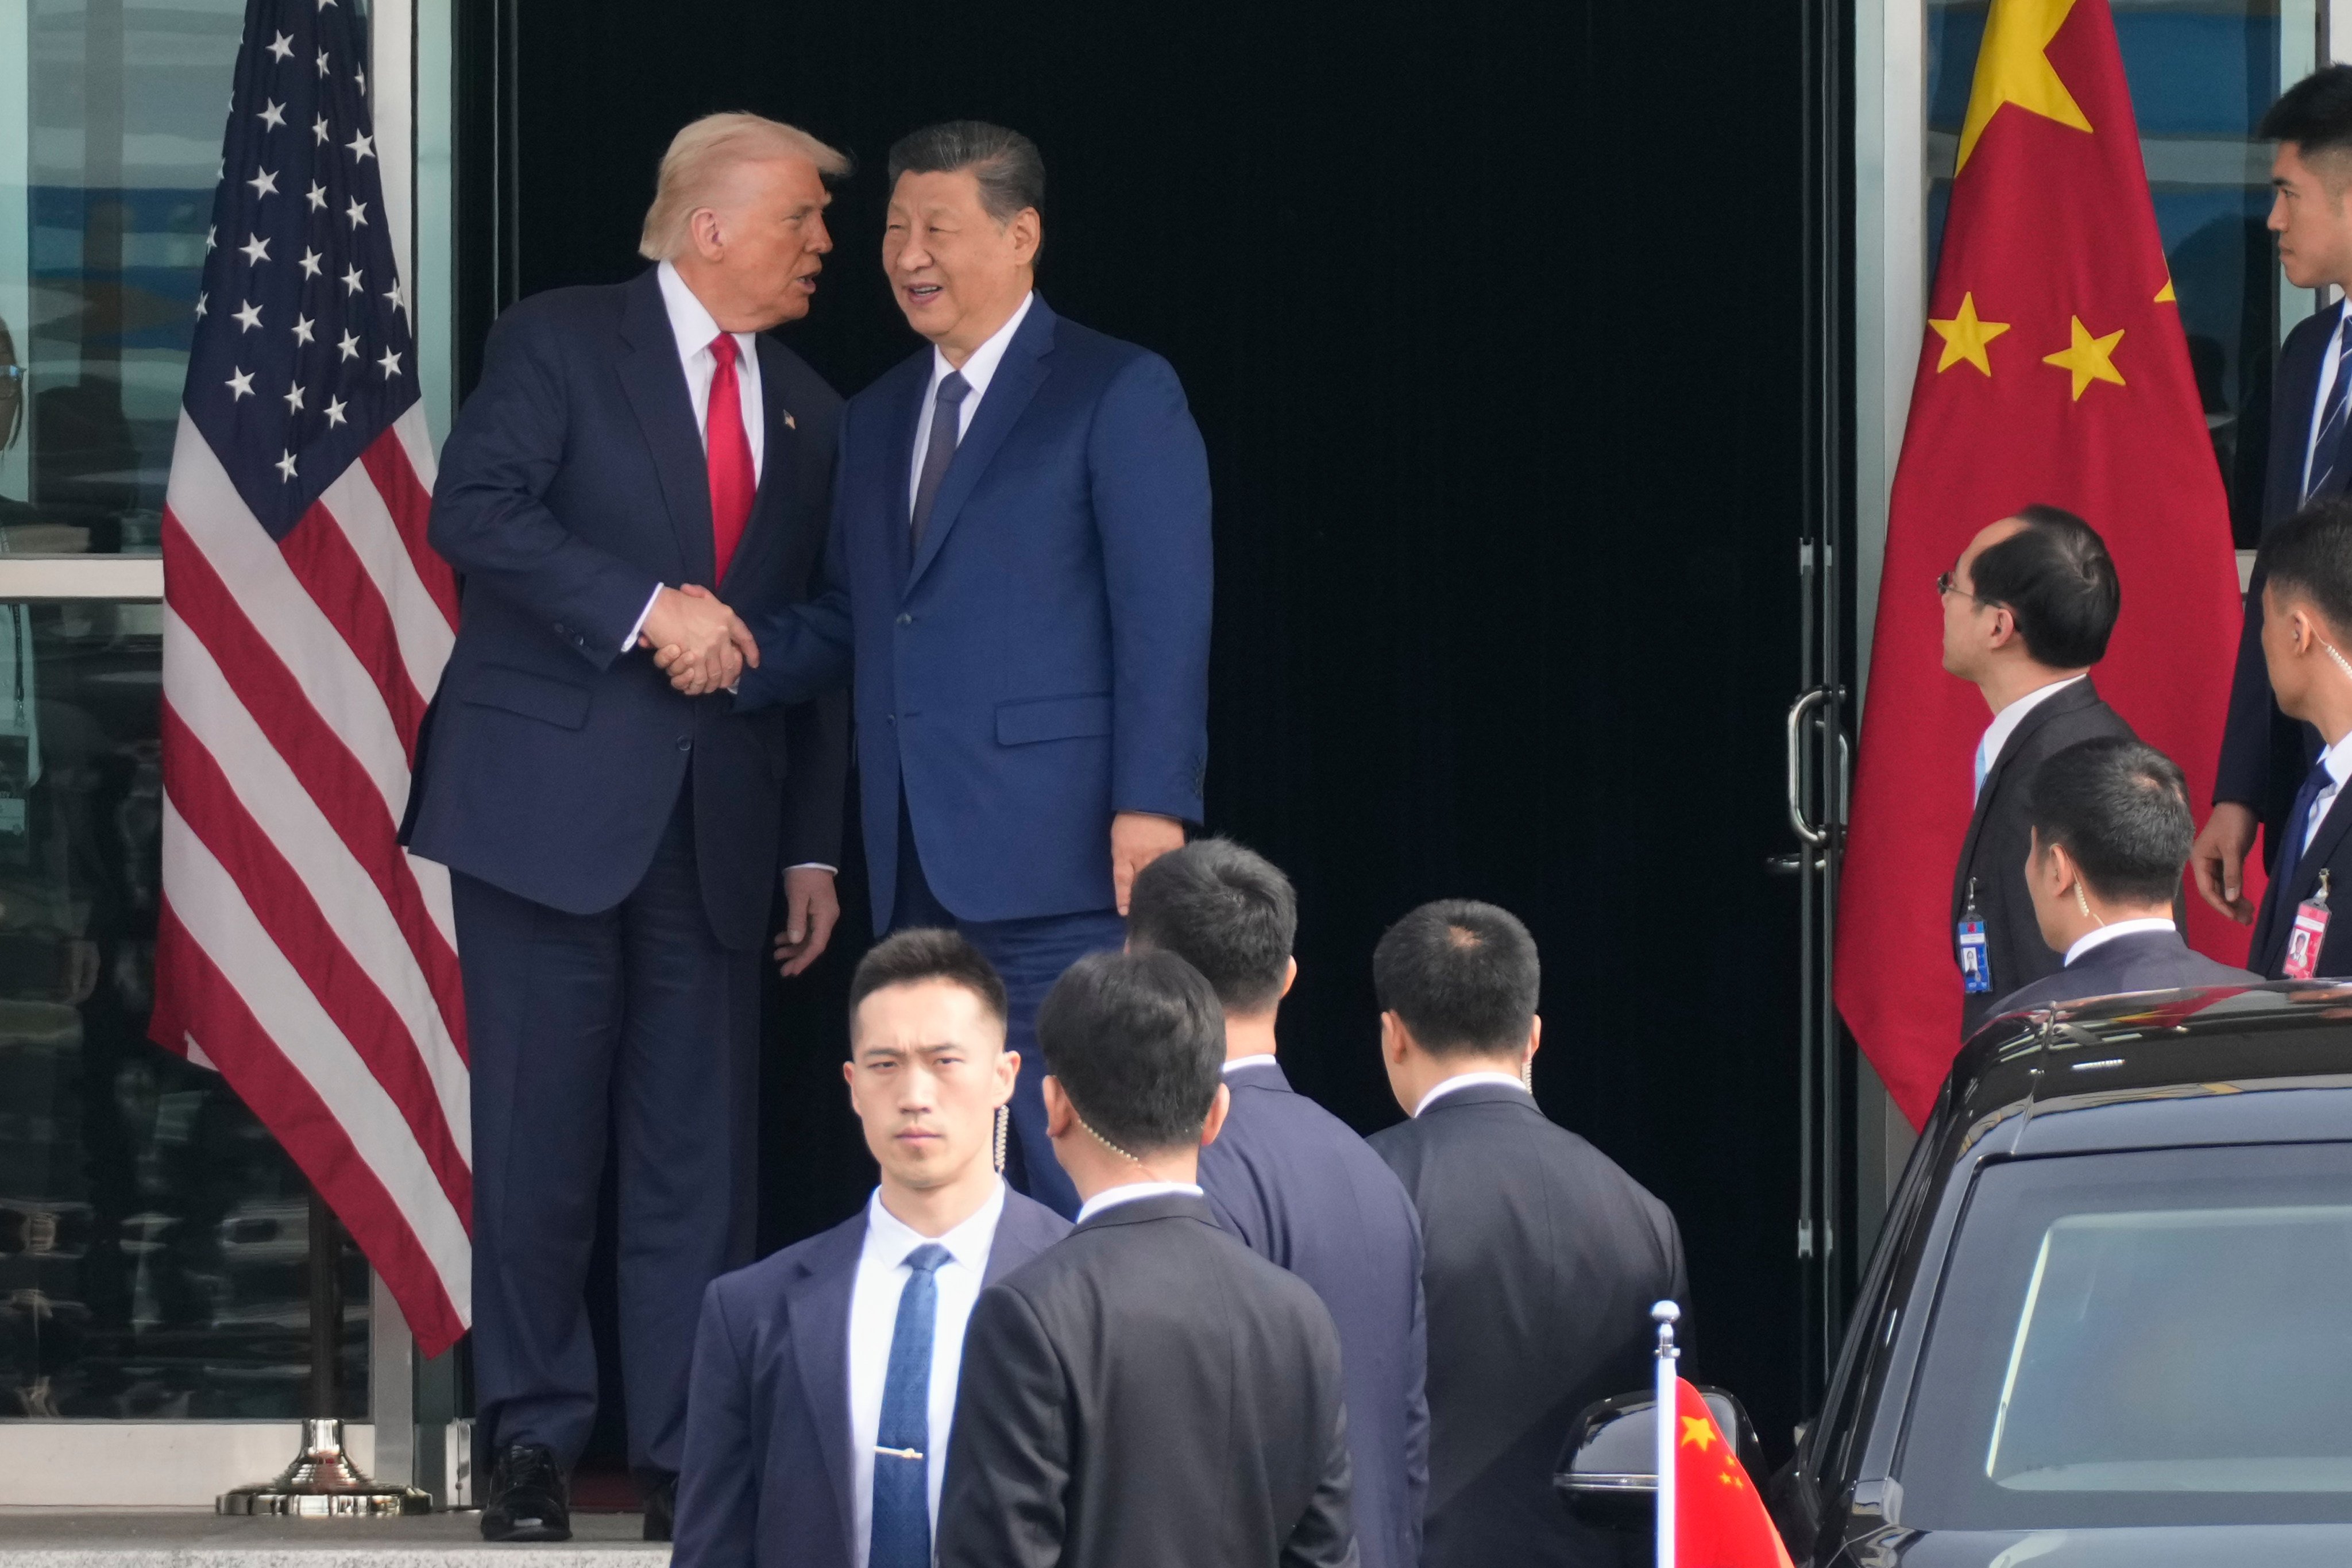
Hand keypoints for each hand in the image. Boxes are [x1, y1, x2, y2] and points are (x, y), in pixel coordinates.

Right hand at [642, 584, 758, 695]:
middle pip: (731, 663)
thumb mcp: (699, 594)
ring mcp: (709, 647)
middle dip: (730, 677)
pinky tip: (697, 688)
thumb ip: (706, 598)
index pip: (746, 638)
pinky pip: (701, 678)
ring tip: (710, 687)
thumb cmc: (675, 600)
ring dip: (713, 684)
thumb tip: (700, 598)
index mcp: (726, 617)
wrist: (657, 606)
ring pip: (716, 674)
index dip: (752, 653)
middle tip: (726, 683)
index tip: (754, 663)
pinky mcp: (694, 658)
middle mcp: (722, 634)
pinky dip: (699, 686)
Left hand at [773, 866, 840, 976]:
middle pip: (813, 944)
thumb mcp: (797, 897)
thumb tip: (795, 941)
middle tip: (781, 969)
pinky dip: (794, 936)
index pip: (817, 945)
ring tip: (776, 955)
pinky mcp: (815, 910)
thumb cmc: (804, 876)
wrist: (810, 856)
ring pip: (808, 938)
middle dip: (797, 957)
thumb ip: (796, 920)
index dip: (804, 959)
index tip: (791, 970)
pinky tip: (780, 939)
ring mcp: (821, 915)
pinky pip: (806, 929)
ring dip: (794, 948)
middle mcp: (826, 919)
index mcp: (825, 918)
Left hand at [1110, 812, 1185, 915]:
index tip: (1125, 913)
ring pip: (1160, 876)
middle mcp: (1142, 856)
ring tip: (1166, 904)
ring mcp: (1160, 852)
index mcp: (1124, 853)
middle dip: (1143, 899)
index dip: (1124, 898)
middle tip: (1146, 914)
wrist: (1150, 799)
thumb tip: (1128, 882)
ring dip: (1161, 889)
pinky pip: (1176, 865)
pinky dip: (1176, 875)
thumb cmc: (1129, 820)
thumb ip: (1122, 862)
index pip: (1123, 880)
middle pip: (1142, 882)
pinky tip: (1181, 884)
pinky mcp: (1177, 847)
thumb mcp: (1118, 841)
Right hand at [2190, 802, 2258, 924]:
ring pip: (2223, 888)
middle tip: (2246, 920)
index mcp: (2199, 861)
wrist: (2241, 804)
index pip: (2207, 890)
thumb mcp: (2233, 848)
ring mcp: (2216, 864)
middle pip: (2215, 892)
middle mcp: (2204, 865)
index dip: (2220, 905)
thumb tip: (2232, 899)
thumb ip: (2232, 874)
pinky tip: (2246, 901)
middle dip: (2229, 907)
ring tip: (2249, 915)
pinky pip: (2230, 882)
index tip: (2235, 916)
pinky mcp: (2227, 861)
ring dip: (2235, 902)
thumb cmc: (2233, 824)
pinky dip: (2237, 892)